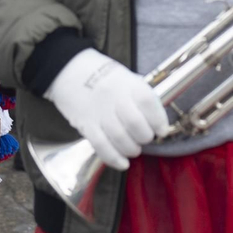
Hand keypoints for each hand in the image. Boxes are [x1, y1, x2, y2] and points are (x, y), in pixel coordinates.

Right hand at [45, 48, 170, 171]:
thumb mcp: (127, 77)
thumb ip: (142, 97)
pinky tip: (123, 162)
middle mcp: (113, 96)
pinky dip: (115, 159)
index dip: (158, 120)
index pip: (148, 102)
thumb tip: (159, 123)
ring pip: (120, 139)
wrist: (70, 70)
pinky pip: (102, 147)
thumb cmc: (105, 78)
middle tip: (144, 137)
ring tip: (133, 147)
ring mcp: (98, 111)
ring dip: (132, 149)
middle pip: (136, 124)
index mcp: (127, 83)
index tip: (161, 129)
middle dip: (145, 137)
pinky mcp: (86, 125)